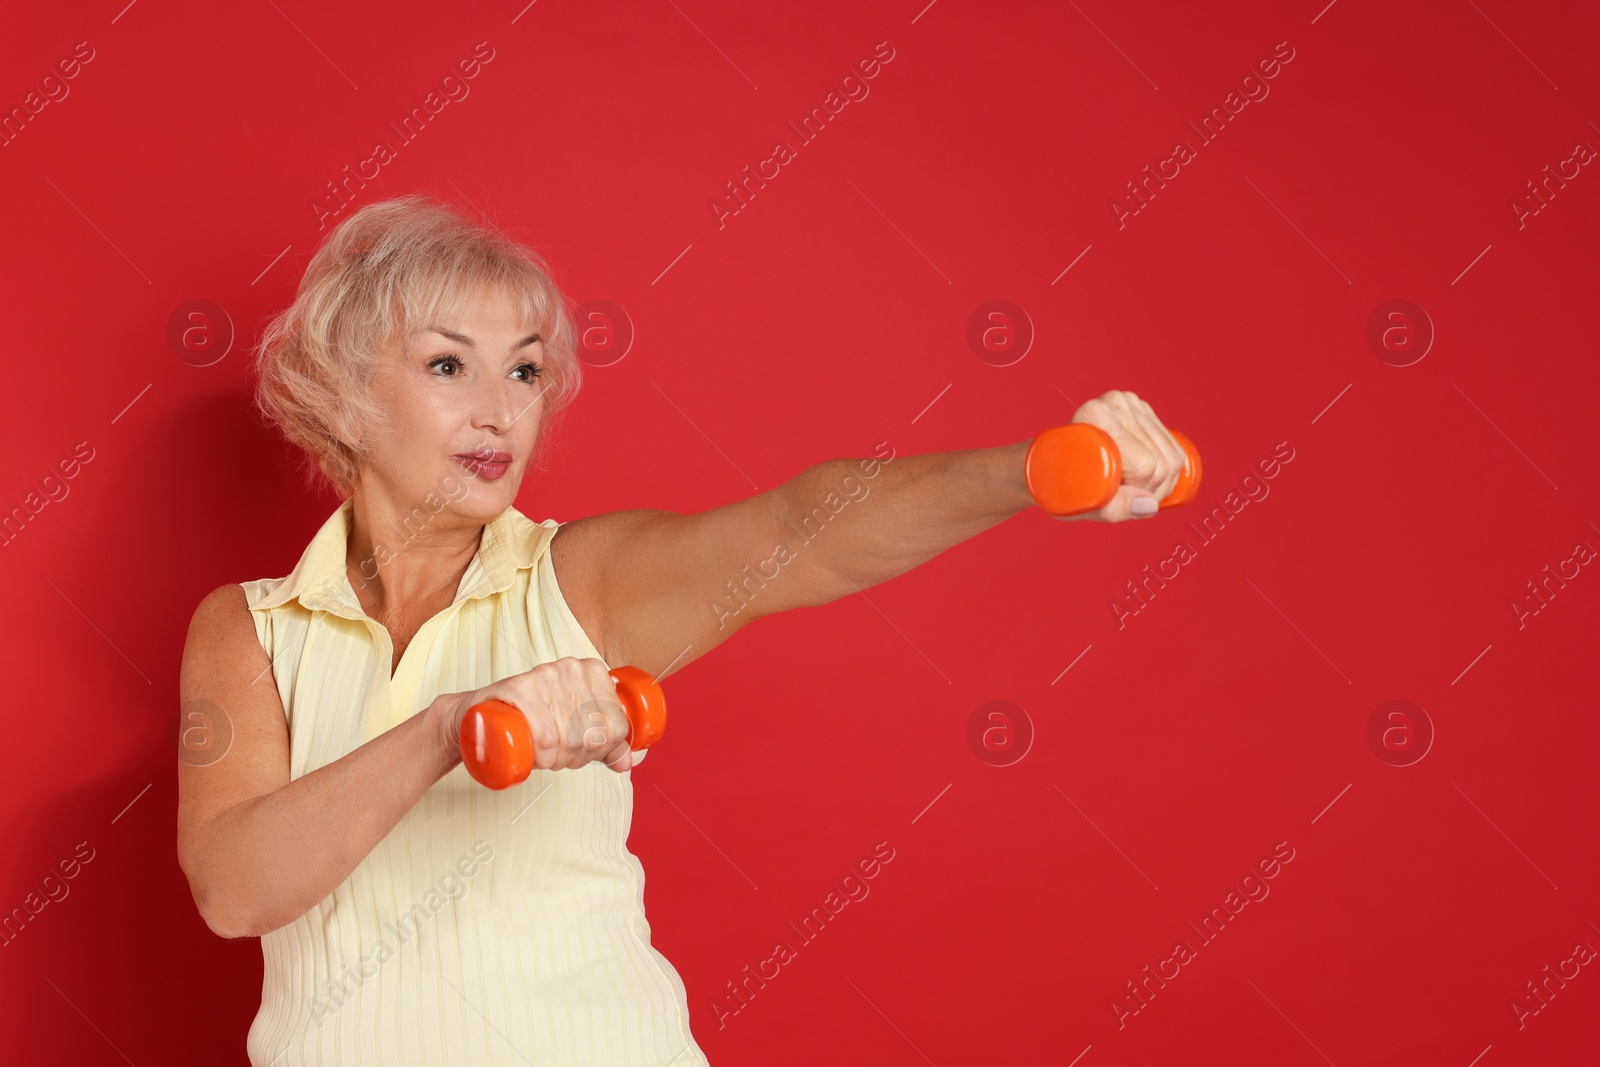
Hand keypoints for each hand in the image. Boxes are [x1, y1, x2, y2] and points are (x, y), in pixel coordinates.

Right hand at [435, 656, 634, 773]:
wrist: (477, 717)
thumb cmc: (532, 721)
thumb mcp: (574, 727)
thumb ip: (606, 743)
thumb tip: (628, 762)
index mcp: (593, 670)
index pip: (619, 725)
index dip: (603, 749)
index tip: (582, 750)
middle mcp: (571, 667)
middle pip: (595, 734)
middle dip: (578, 756)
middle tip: (558, 755)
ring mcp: (544, 675)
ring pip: (570, 738)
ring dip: (558, 759)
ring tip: (544, 754)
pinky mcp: (518, 688)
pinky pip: (547, 736)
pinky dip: (545, 755)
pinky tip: (537, 756)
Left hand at [1057, 390, 1187, 522]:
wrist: (1046, 465)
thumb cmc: (1057, 486)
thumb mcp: (1080, 504)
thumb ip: (1114, 509)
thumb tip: (1149, 506)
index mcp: (1095, 413)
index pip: (1145, 465)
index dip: (1139, 492)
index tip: (1116, 499)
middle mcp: (1115, 402)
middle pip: (1162, 462)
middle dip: (1152, 491)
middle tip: (1123, 498)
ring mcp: (1131, 404)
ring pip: (1172, 457)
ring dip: (1162, 485)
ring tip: (1132, 490)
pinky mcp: (1143, 411)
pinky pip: (1175, 448)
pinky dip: (1170, 472)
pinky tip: (1151, 479)